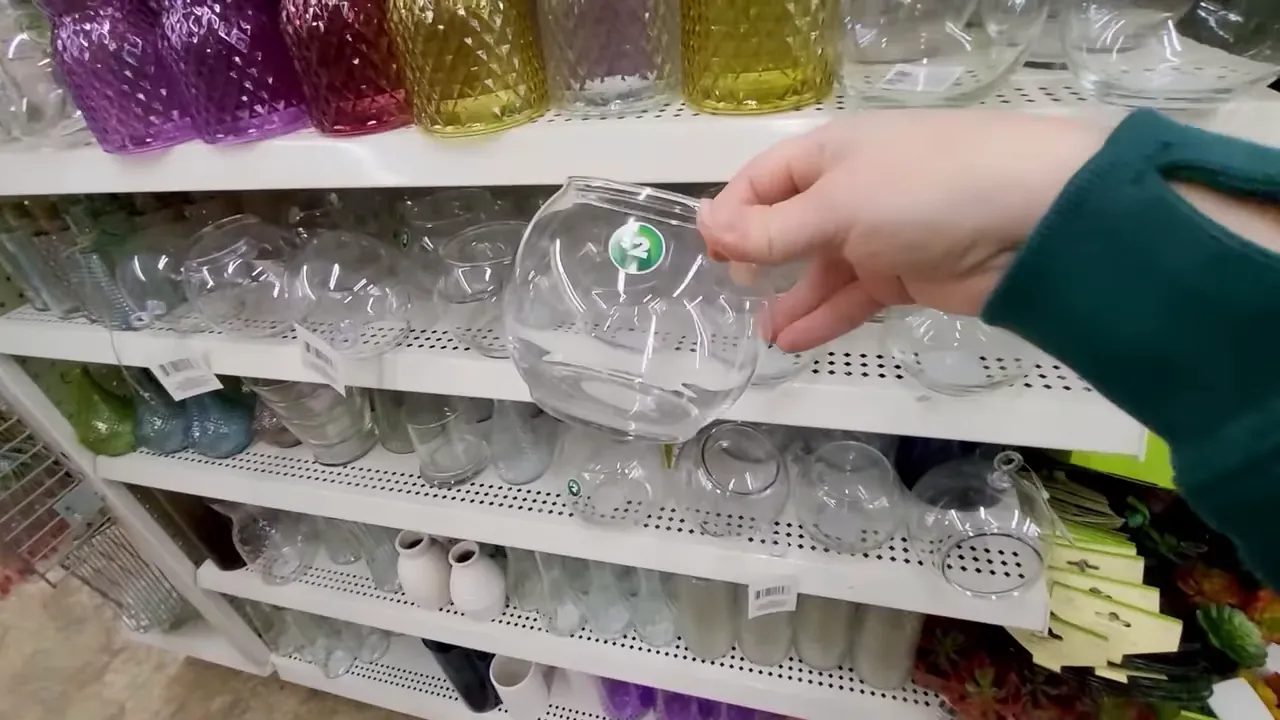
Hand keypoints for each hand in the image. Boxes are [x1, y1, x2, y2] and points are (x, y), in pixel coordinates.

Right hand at [697, 110, 1106, 351]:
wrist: (1034, 221)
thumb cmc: (923, 192)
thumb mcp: (835, 207)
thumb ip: (770, 229)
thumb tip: (706, 226)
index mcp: (830, 154)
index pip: (763, 180)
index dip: (731, 214)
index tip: (707, 255)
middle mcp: (851, 189)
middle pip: (790, 225)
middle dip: (758, 259)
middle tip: (731, 295)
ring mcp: (880, 233)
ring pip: (820, 269)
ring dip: (790, 300)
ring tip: (760, 336)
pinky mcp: (906, 274)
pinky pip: (852, 296)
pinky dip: (824, 317)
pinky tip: (793, 342)